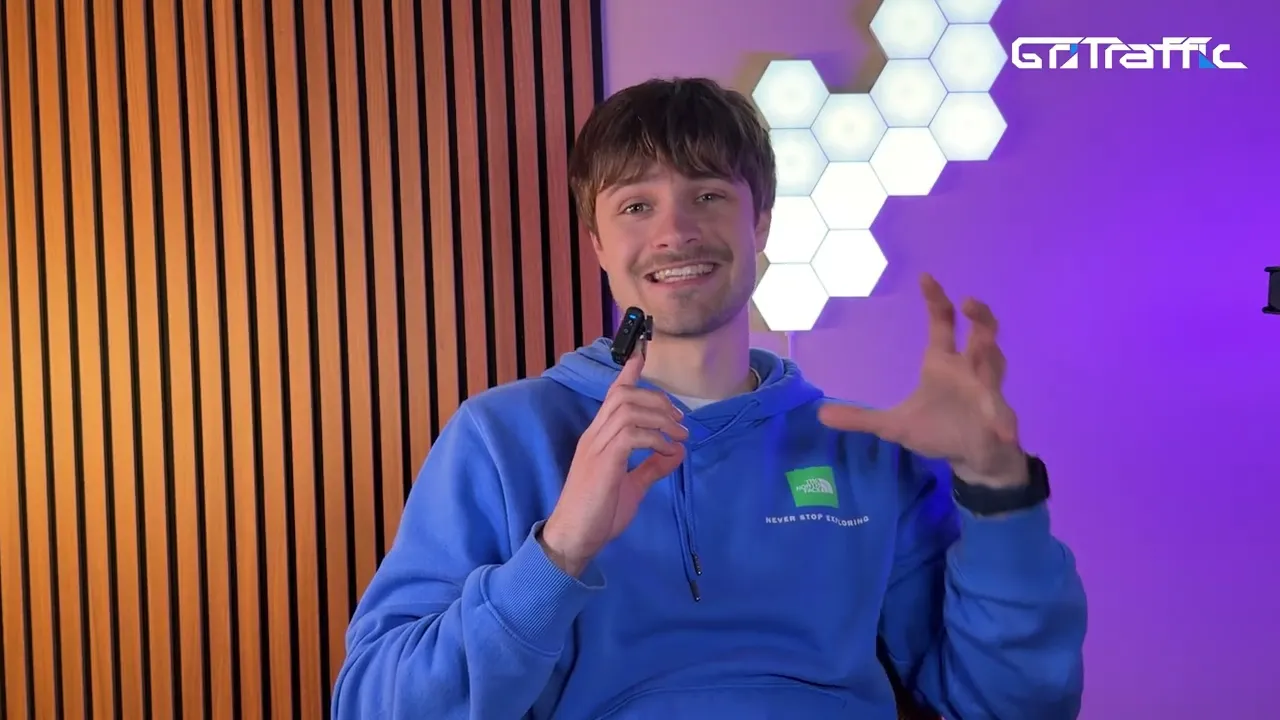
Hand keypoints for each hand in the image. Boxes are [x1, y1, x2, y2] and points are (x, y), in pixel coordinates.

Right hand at [541, 349, 688, 575]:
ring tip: (680, 436)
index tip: (642, 355)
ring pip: (629, 409)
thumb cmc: (598, 515)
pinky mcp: (603, 461)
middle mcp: (595, 435)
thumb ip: (652, 467)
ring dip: (661, 418)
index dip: (629, 373)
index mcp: (599, 438)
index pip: (613, 395)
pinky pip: (632, 434)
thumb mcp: (633, 487)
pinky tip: (668, 452)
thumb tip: (677, 452)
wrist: (574, 539)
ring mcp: (597, 446)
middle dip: (657, 400)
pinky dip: (656, 439)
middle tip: (681, 421)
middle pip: (625, 395)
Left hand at [818, 273, 1026, 487]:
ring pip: (995, 366)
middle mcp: (969, 371)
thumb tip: (820, 415)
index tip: (926, 277)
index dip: (937, 301)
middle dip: (979, 318)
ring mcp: (987, 393)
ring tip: (987, 344)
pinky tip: (1004, 431)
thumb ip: (860, 418)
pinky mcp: (999, 421)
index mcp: (943, 364)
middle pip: (981, 334)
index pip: (943, 324)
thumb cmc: (937, 430)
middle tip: (969, 302)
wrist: (972, 456)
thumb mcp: (893, 425)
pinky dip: (1003, 424)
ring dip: (993, 355)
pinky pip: (1003, 419)